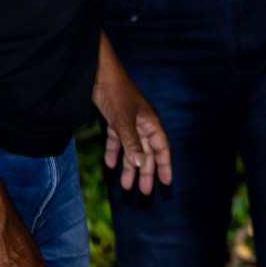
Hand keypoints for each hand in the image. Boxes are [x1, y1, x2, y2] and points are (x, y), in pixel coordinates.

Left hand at [93, 57, 171, 193]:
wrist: (99, 74)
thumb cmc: (116, 93)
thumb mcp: (123, 121)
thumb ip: (131, 143)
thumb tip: (141, 165)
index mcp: (150, 122)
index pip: (161, 148)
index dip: (165, 165)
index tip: (167, 182)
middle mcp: (142, 123)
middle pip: (147, 152)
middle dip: (146, 172)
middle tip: (144, 192)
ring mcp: (128, 122)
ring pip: (132, 149)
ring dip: (129, 166)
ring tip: (126, 186)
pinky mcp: (114, 119)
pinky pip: (117, 140)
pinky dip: (114, 152)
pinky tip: (110, 164)